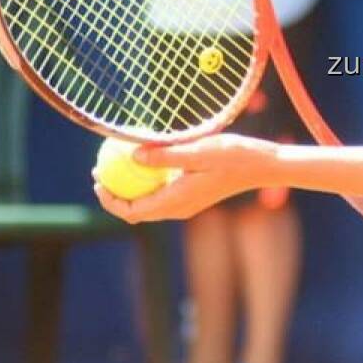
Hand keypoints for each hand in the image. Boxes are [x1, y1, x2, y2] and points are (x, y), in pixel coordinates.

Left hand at [93, 132, 277, 222]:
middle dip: (114, 195)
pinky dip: (147, 183)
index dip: (109, 199)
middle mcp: (179, 208)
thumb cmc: (235, 156)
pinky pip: (161, 194)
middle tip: (100, 170)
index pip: (132, 211)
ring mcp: (187, 203)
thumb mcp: (199, 151)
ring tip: (117, 165)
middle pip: (136, 211)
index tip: (98, 179)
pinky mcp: (193, 195)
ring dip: (129, 189)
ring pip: (148, 203)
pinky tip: (146, 162)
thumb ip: (165, 155)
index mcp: (177, 201)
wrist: (264, 166)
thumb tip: (133, 155)